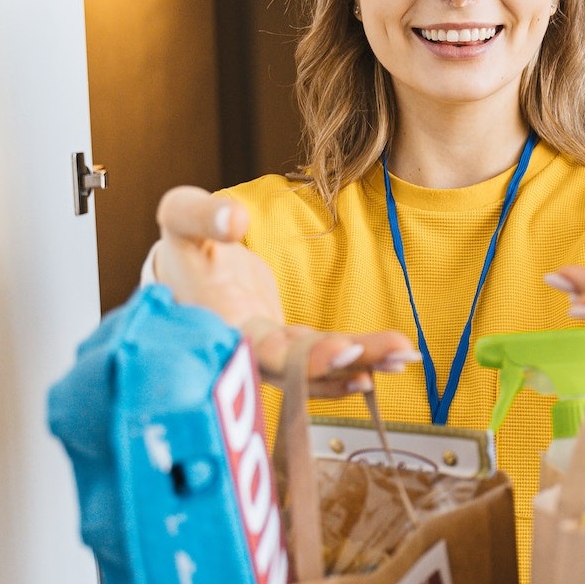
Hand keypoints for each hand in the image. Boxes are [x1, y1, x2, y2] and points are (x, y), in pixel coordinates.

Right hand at [154, 186, 417, 396]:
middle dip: (346, 364)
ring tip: (406, 358)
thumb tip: (233, 217)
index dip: (302, 357)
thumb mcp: (179, 217)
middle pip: (300, 367)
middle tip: (390, 358)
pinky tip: (393, 360)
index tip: (341, 351)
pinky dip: (358, 361)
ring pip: (319, 369)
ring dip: (364, 365)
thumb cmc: (183, 247)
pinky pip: (326, 361)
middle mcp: (246, 351)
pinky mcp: (289, 348)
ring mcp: (270, 354)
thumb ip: (199, 214)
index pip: (262, 350)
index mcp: (220, 325)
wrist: (182, 274)